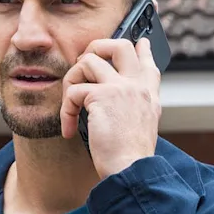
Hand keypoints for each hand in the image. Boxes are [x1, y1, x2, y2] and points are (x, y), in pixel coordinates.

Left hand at [61, 37, 161, 178]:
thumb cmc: (131, 157)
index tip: (142, 43)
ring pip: (88, 61)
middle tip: (83, 66)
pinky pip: (74, 91)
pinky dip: (65, 111)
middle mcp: (138, 86)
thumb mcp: (142, 127)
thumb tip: (118, 97)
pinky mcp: (101, 96)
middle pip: (119, 45)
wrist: (131, 170)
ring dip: (72, 80)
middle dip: (96, 48)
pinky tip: (68, 129)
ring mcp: (121, 88)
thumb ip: (135, 108)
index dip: (143, 50)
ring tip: (71, 104)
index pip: (148, 62)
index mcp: (148, 95)